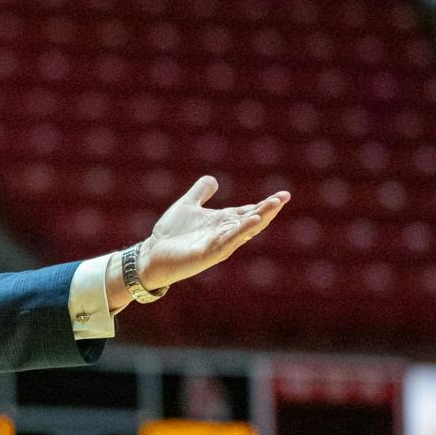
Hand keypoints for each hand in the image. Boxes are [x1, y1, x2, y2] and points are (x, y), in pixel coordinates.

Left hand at [137, 176, 288, 291]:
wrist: (151, 254)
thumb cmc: (170, 234)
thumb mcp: (187, 205)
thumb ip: (200, 192)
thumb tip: (213, 180)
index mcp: (222, 222)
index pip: (249, 211)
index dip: (265, 203)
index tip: (284, 194)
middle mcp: (224, 233)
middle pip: (251, 219)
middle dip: (268, 209)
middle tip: (284, 197)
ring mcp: (218, 244)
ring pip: (244, 230)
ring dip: (259, 218)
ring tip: (273, 206)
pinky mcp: (209, 253)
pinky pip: (229, 241)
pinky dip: (241, 231)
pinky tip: (252, 220)